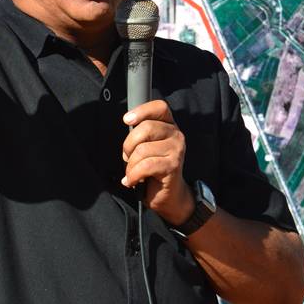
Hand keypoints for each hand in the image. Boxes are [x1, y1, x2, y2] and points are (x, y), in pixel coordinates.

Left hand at [121, 100, 194, 224]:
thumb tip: (127, 123)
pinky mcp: (173, 166)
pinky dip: (133, 175)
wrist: (169, 196)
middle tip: (128, 158)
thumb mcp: (146, 146)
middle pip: (146, 128)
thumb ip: (140, 133)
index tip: (127, 120)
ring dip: (130, 165)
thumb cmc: (153, 169)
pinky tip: (132, 181)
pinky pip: (145, 166)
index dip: (142, 111)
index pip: (159, 107)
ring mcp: (176, 150)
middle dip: (128, 145)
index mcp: (169, 125)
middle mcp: (176, 134)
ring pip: (142, 150)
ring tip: (132, 173)